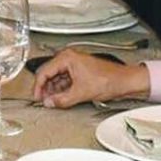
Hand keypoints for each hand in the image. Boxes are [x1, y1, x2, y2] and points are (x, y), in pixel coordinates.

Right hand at [32, 49, 150, 108]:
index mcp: (67, 58)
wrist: (123, 81)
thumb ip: (62, 99)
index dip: (38, 87)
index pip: (44, 72)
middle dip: (46, 89)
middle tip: (43, 101)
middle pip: (49, 74)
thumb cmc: (108, 80)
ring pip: (56, 77)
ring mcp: (74, 64)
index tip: (36, 97)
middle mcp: (69, 58)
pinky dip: (61, 89)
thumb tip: (49, 103)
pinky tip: (61, 97)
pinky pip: (64, 79)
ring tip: (52, 101)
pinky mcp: (79, 71)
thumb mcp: (80, 93)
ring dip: (53, 90)